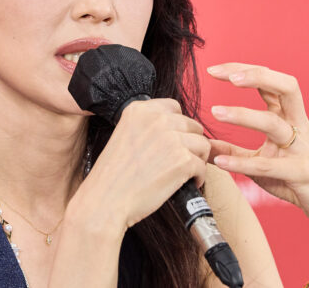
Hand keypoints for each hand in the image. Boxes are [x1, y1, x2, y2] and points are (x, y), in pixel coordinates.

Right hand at [75, 98, 210, 231]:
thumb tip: (176, 130)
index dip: (177, 127)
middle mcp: (157, 119)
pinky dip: (197, 178)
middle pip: (192, 126)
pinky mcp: (183, 160)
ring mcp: (172, 139)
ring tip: (182, 173)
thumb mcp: (124, 136)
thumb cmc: (113, 176)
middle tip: (178, 160)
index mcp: (140, 110)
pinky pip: (203, 166)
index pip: (174, 108)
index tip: (171, 142)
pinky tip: (182, 184)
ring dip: (196, 159)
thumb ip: (148, 127)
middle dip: (189, 144)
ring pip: (203, 144)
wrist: (106, 201)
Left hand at [207, 63, 308, 229]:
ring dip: (243, 115)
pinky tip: (219, 163)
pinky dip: (242, 163)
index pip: (269, 82)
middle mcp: (299, 126)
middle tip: (228, 76)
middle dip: (257, 76)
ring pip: (274, 123)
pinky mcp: (302, 173)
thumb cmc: (296, 180)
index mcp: (290, 117)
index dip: (243, 70)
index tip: (214, 70)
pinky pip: (269, 165)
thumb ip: (234, 152)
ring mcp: (303, 148)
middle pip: (285, 87)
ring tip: (216, 112)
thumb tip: (203, 146)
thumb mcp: (262, 162)